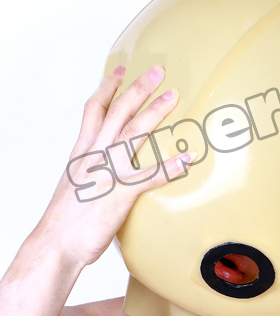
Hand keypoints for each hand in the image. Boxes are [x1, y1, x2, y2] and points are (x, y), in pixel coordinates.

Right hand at [33, 66, 196, 268]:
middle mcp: (95, 156)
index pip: (94, 111)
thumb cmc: (63, 219)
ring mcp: (108, 173)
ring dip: (154, 112)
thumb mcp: (72, 184)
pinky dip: (170, 167)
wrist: (55, 244)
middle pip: (117, 113)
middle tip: (157, 72)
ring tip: (172, 96)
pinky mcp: (121, 194)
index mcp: (82, 152)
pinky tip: (187, 158)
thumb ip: (88, 168)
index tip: (119, 71)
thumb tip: (100, 164)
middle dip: (138, 89)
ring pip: (133, 134)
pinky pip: (150, 177)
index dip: (108, 88)